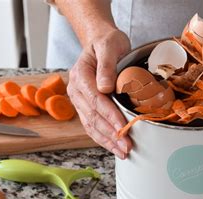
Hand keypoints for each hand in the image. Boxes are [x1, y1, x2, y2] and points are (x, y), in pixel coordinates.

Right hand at [68, 29, 131, 158]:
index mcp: (80, 76)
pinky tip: (114, 147)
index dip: (109, 115)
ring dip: (107, 141)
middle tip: (127, 146)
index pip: (95, 100)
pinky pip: (92, 125)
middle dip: (111, 134)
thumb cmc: (107, 42)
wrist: (101, 42)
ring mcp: (79, 100)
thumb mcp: (109, 46)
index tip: (122, 127)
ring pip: (91, 125)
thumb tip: (105, 87)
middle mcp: (76, 90)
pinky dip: (104, 138)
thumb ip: (107, 66)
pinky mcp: (86, 107)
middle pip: (93, 117)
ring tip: (123, 152)